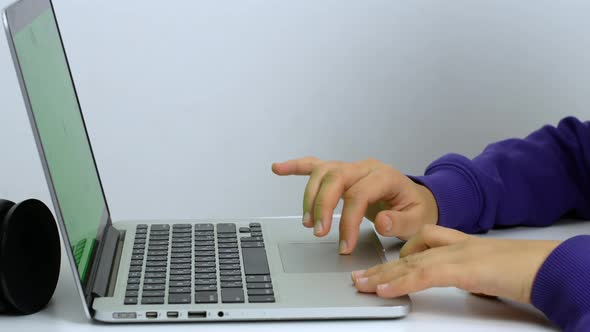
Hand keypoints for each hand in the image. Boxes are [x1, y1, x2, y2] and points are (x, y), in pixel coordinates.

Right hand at [271, 157, 438, 253]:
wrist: (414, 199)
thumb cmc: (414, 209)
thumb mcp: (417, 220)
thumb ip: (401, 221)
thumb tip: (382, 221)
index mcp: (385, 177)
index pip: (359, 194)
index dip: (348, 220)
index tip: (345, 244)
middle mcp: (365, 168)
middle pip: (336, 178)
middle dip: (323, 206)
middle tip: (319, 233)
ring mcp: (350, 168)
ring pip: (322, 173)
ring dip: (310, 197)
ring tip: (307, 222)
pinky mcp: (340, 173)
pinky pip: (314, 165)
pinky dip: (295, 167)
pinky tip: (278, 168)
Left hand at [351, 224, 560, 302]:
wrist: (544, 266)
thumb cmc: (520, 269)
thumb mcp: (485, 272)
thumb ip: (467, 273)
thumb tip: (459, 283)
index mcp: (457, 244)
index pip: (419, 247)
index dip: (397, 258)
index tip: (379, 269)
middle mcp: (452, 245)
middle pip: (408, 256)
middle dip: (381, 268)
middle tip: (359, 277)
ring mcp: (456, 254)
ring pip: (410, 264)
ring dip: (382, 276)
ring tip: (361, 285)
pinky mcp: (462, 268)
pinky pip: (423, 275)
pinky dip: (400, 283)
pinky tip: (383, 290)